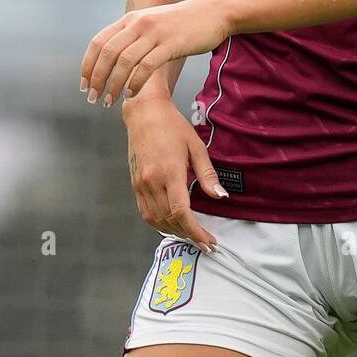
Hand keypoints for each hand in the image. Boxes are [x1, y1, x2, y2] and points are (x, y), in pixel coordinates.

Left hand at [81, 0, 227, 106]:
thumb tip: (119, 56)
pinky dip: (135, 82)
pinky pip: (146, 66)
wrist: (214, 12)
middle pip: (107, 53)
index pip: (99, 42)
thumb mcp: (154, 23)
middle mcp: (139, 24)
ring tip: (110, 101)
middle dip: (97, 78)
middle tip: (93, 98)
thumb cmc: (185, 22)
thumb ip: (136, 35)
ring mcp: (154, 33)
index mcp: (131, 19)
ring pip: (124, 62)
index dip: (88, 65)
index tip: (84, 84)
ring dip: (113, 84)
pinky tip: (132, 94)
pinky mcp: (171, 44)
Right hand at [123, 94, 223, 248]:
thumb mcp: (196, 147)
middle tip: (205, 243)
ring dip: (174, 231)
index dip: (195, 231)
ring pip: (156, 219)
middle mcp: (152, 182)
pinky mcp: (135, 184)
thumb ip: (207, 175)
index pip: (181, 212)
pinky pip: (145, 212)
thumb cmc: (173, 127)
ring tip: (191, 235)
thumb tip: (221, 197)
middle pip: (169, 220)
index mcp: (170, 173)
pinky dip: (159, 222)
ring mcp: (141, 184)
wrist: (145, 114)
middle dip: (188, 235)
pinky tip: (172, 224)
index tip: (209, 241)